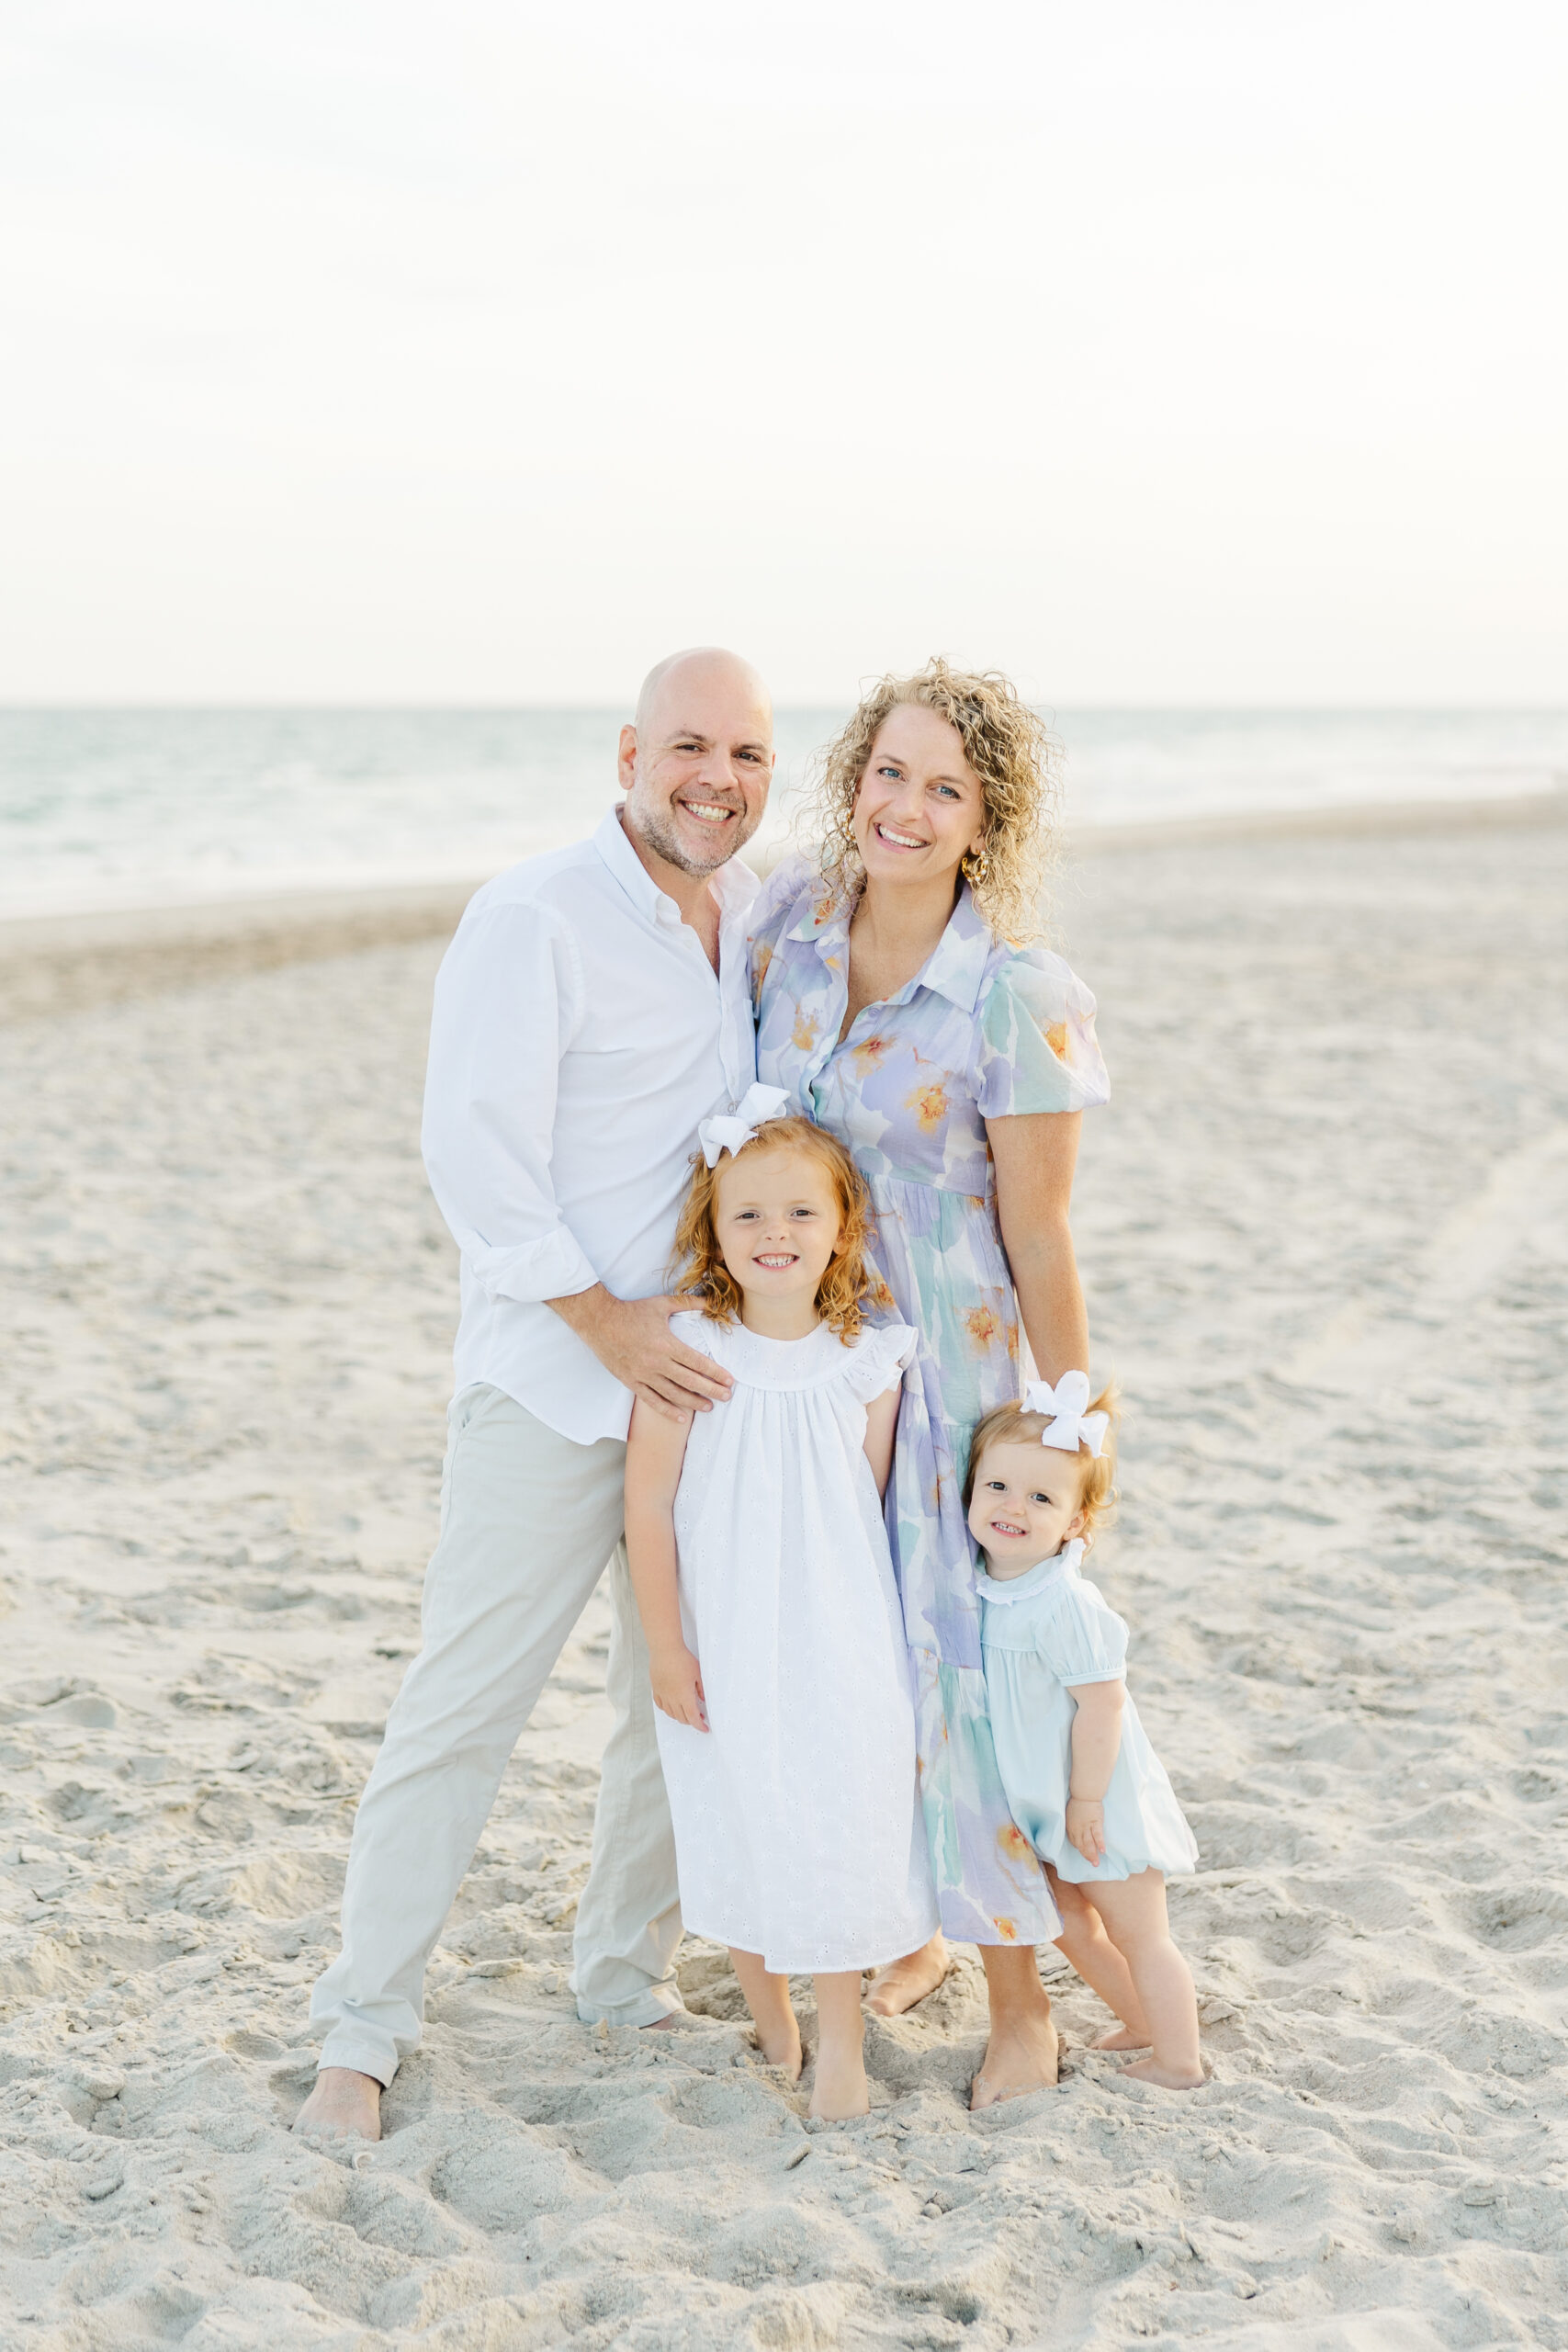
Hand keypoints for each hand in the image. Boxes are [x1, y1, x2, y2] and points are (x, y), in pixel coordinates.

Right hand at [549, 1288, 732, 1420]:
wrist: (599, 1321)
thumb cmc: (631, 1311)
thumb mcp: (661, 1304)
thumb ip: (688, 1304)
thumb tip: (711, 1302)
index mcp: (667, 1344)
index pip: (698, 1362)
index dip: (716, 1373)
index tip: (730, 1380)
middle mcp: (657, 1362)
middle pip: (690, 1381)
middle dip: (711, 1390)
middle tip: (727, 1396)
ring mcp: (643, 1374)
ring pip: (673, 1394)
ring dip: (693, 1402)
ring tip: (709, 1407)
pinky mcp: (631, 1381)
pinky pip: (652, 1400)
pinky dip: (667, 1410)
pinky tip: (681, 1417)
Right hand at [651, 1644, 707, 1730]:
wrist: (665, 1649)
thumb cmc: (683, 1659)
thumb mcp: (698, 1674)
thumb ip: (701, 1689)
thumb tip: (703, 1700)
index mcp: (684, 1696)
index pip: (692, 1717)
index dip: (699, 1726)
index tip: (705, 1728)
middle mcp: (672, 1698)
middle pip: (682, 1718)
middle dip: (691, 1721)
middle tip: (699, 1717)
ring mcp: (663, 1694)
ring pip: (671, 1713)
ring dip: (680, 1717)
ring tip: (687, 1712)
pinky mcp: (656, 1689)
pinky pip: (661, 1705)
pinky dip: (667, 1710)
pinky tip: (672, 1707)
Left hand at [1066, 1796, 1106, 1867]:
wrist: (1085, 1794)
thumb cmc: (1078, 1802)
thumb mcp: (1071, 1814)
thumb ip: (1073, 1825)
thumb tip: (1077, 1833)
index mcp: (1070, 1827)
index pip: (1074, 1842)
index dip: (1080, 1849)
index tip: (1085, 1853)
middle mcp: (1077, 1829)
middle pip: (1082, 1845)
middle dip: (1087, 1856)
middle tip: (1093, 1864)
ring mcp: (1086, 1826)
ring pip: (1089, 1843)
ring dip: (1092, 1854)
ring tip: (1096, 1863)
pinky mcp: (1095, 1822)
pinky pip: (1098, 1835)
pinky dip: (1100, 1844)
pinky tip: (1102, 1851)